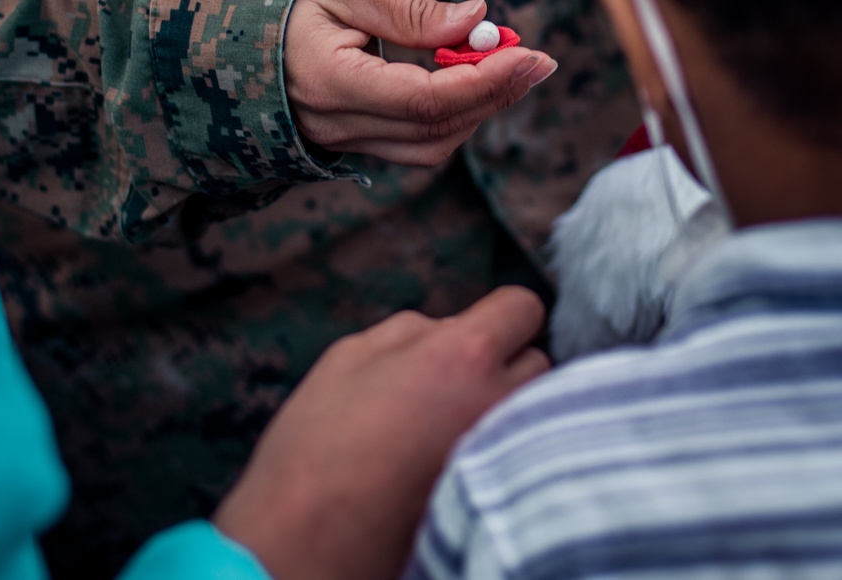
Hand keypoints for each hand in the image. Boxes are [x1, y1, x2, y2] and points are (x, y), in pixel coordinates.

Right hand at [215, 287, 549, 579]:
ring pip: (536, 413)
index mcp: (463, 355)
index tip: (481, 327)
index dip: (501, 313)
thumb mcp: (349, 356)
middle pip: (539, 362)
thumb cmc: (318, 446)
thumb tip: (447, 330)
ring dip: (509, 407)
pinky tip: (455, 460)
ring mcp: (504, 457)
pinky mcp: (500, 501)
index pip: (523, 306)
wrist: (309, 543)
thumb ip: (410, 331)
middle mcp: (499, 404)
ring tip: (459, 423)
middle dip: (507, 362)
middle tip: (460, 378)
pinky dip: (498, 451)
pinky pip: (518, 457)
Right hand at [284, 0, 556, 164]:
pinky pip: (412, 144)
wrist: (224, 32)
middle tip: (538, 59)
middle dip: (495, 96)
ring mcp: (339, 140)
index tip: (531, 54)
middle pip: (435, 129)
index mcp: (328, 81)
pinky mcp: (349, 142)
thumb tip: (478, 18)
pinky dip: (452, 117)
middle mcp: (334, 124)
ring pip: (429, 146)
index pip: (424, 98)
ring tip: (512, 66)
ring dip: (479, 111)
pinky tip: (472, 81)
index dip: (485, 81)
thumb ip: (410, 11)